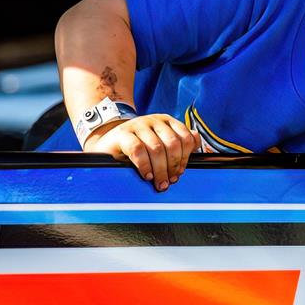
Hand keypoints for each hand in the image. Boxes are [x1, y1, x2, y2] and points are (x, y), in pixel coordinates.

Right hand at [84, 114, 199, 190]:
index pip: (185, 138)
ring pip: (156, 149)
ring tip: (159, 183)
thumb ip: (177, 144)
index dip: (185, 158)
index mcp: (167, 122)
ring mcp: (138, 125)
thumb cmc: (137, 146)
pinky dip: (144, 165)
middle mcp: (155, 121)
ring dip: (160, 170)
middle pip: (173, 144)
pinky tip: (146, 175)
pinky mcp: (123, 133)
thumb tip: (197, 144)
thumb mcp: (158, 143)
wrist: (108, 142)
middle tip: (169, 181)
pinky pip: (138, 150)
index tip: (180, 173)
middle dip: (173, 166)